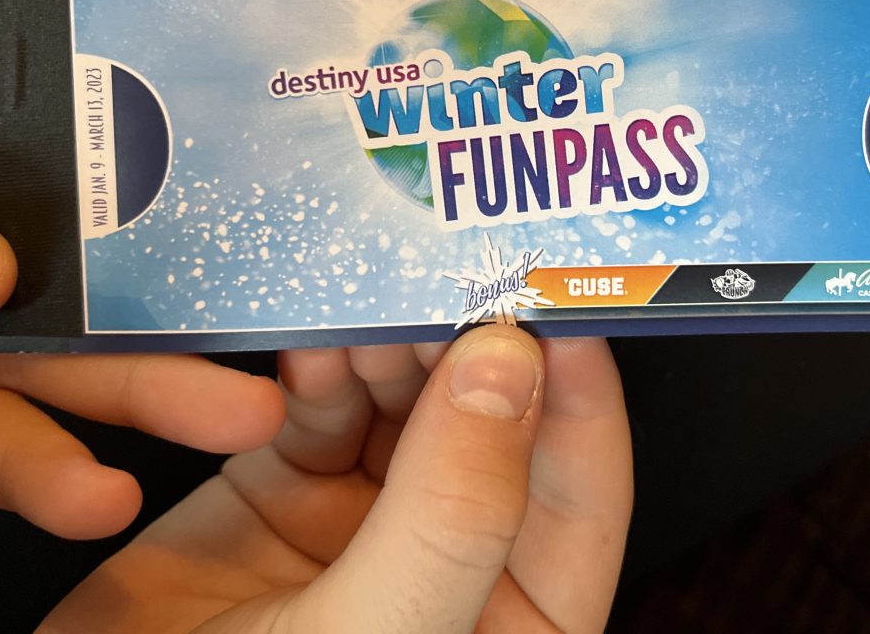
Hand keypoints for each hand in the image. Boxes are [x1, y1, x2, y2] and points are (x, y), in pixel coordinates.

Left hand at [0, 34, 284, 537]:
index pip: (3, 96)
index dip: (106, 109)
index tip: (213, 137)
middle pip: (55, 239)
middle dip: (157, 283)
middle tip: (261, 305)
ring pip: (37, 349)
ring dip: (133, 392)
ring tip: (229, 421)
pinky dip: (36, 472)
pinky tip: (91, 498)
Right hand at [42, 325, 632, 633]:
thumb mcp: (376, 628)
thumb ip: (453, 508)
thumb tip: (512, 367)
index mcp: (512, 617)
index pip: (581, 490)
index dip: (581, 392)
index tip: (558, 302)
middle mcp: (452, 561)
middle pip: (491, 427)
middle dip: (468, 348)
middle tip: (445, 270)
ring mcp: (371, 522)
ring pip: (407, 402)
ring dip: (391, 345)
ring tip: (370, 298)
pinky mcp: (288, 488)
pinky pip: (324, 407)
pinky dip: (321, 367)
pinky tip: (311, 343)